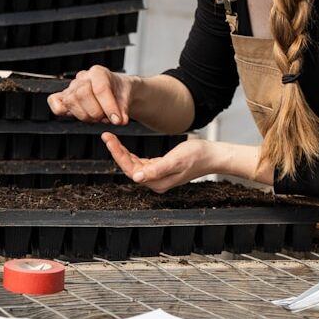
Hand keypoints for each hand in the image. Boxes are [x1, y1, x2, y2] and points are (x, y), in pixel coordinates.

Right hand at [47, 65, 134, 124]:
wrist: (117, 91)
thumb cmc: (119, 92)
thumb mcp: (127, 98)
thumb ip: (123, 110)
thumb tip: (120, 120)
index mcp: (99, 72)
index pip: (100, 89)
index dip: (109, 107)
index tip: (117, 120)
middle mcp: (83, 78)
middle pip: (82, 94)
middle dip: (96, 112)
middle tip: (105, 118)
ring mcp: (72, 87)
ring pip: (70, 101)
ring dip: (85, 115)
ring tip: (96, 118)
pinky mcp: (64, 97)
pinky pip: (54, 101)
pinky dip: (60, 110)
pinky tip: (76, 114)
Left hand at [102, 132, 217, 192]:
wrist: (212, 155)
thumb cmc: (197, 156)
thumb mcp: (176, 160)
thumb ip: (156, 169)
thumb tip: (137, 177)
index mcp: (157, 182)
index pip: (130, 169)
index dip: (118, 155)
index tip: (109, 140)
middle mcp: (155, 182)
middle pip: (129, 167)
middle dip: (116, 152)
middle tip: (106, 136)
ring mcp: (157, 176)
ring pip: (133, 165)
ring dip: (122, 152)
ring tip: (111, 139)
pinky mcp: (160, 169)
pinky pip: (140, 163)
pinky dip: (131, 154)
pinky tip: (124, 147)